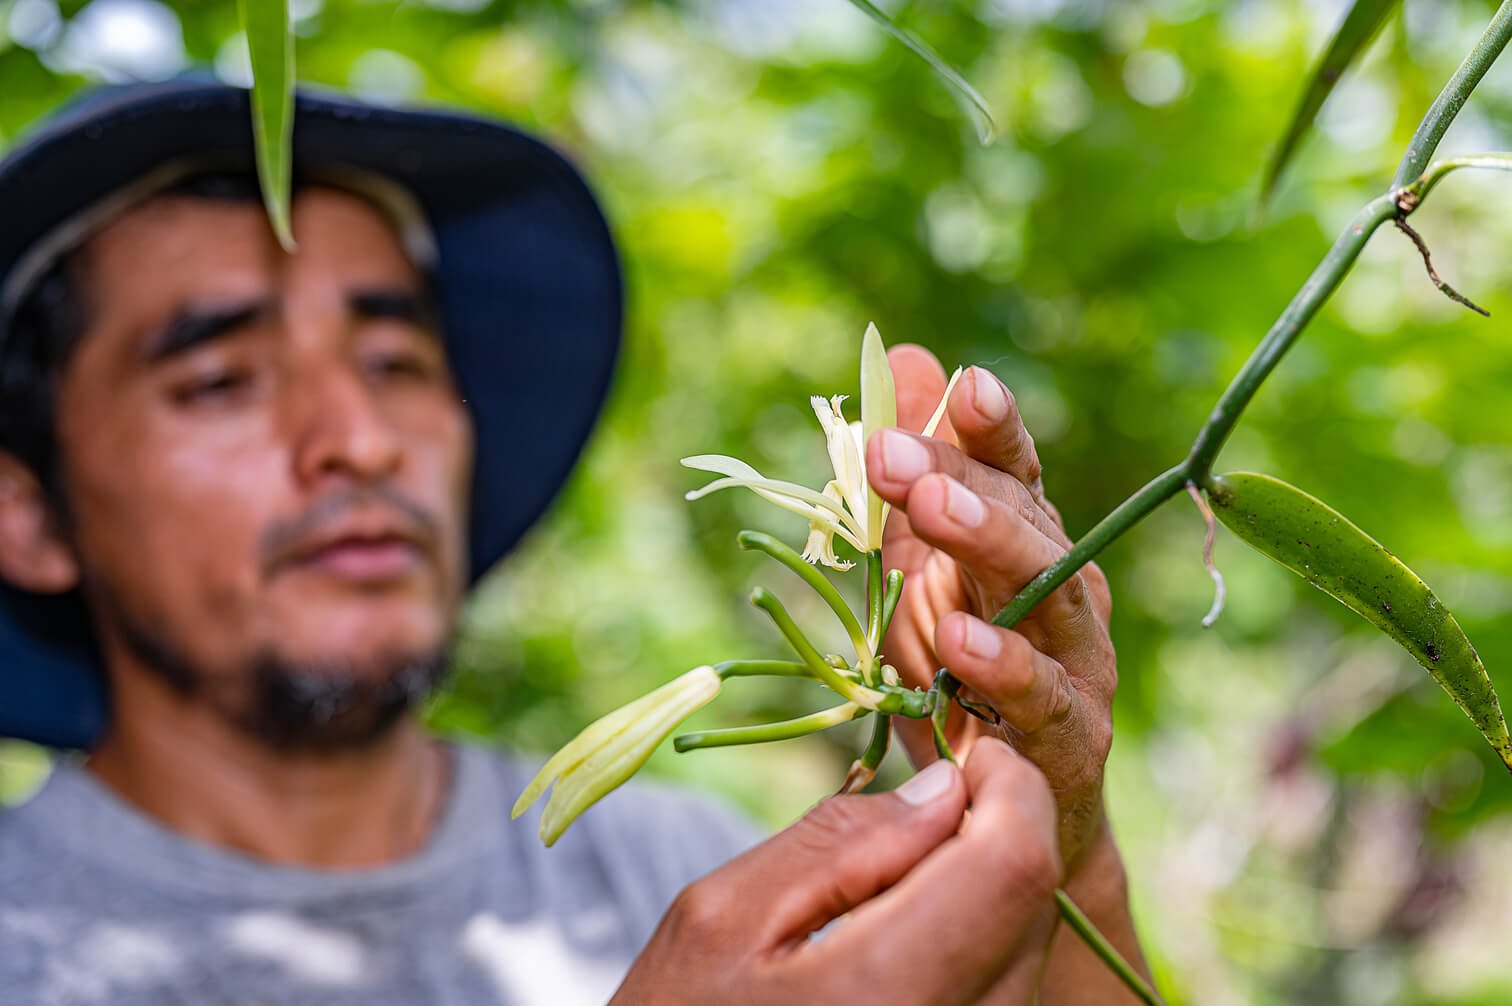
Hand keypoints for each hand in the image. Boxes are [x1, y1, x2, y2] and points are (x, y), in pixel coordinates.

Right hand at [612, 740, 1060, 1005]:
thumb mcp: (722, 917)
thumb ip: (840, 843)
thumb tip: (945, 787)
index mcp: (889, 995)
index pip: (1014, 865)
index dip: (1009, 786)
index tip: (965, 756)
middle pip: (1035, 904)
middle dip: (998, 830)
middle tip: (928, 803)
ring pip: (1030, 947)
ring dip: (989, 888)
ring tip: (902, 876)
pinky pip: (1007, 991)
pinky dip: (978, 942)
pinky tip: (908, 933)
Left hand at [866, 346, 1116, 870]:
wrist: (1011, 808)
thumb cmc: (963, 676)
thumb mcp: (922, 567)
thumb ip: (917, 471)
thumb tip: (907, 355)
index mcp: (1028, 543)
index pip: (1017, 472)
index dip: (994, 429)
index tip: (965, 383)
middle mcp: (1065, 590)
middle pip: (1026, 521)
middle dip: (962, 479)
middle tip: (892, 451)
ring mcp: (1078, 662)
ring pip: (1048, 593)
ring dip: (989, 545)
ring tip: (929, 509)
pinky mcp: (1073, 736)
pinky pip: (1042, 697)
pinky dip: (1003, 667)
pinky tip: (959, 638)